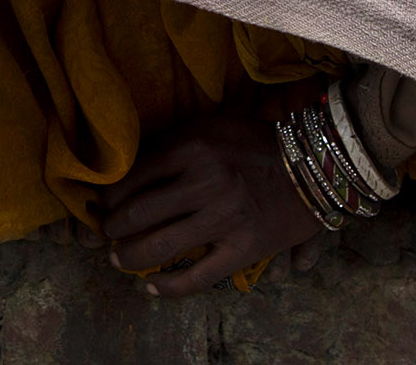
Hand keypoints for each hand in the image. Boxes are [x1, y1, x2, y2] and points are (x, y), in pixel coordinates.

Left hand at [95, 108, 324, 294]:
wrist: (312, 167)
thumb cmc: (254, 143)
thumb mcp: (210, 128)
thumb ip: (172, 144)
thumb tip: (129, 169)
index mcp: (194, 147)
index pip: (135, 176)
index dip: (111, 194)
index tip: (102, 203)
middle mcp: (206, 182)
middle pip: (140, 212)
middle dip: (113, 227)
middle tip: (105, 232)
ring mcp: (225, 219)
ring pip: (160, 245)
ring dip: (130, 256)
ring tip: (118, 258)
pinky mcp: (243, 249)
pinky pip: (197, 276)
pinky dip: (169, 287)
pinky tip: (151, 288)